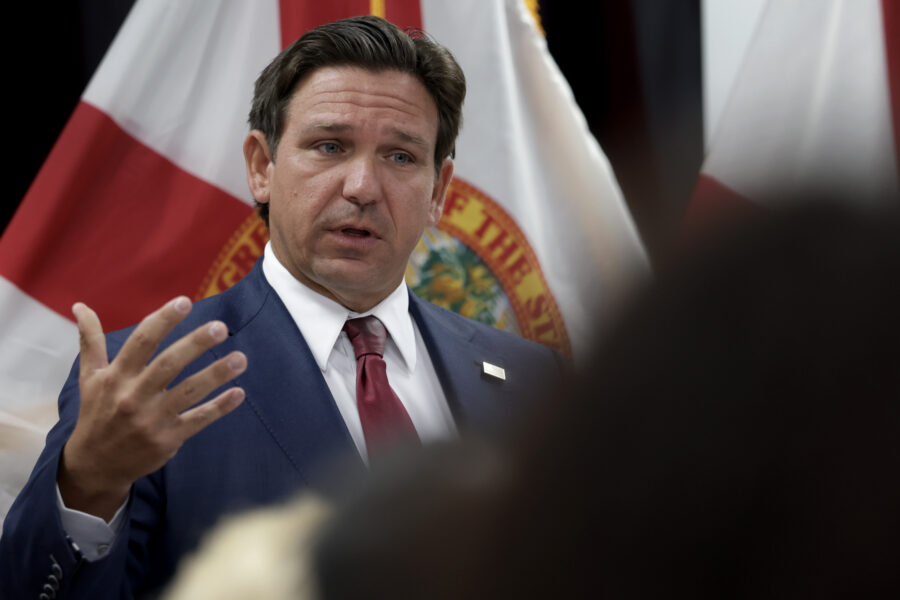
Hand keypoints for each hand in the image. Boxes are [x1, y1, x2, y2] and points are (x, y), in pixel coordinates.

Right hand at [58, 296, 246, 520]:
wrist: (95, 465)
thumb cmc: (96, 413)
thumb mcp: (89, 377)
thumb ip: (90, 340)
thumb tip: (79, 306)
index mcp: (117, 377)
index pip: (141, 342)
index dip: (163, 321)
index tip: (185, 301)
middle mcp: (134, 396)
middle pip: (168, 365)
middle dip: (195, 345)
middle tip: (220, 328)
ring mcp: (152, 419)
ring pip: (189, 392)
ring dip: (216, 374)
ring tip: (241, 358)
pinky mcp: (168, 439)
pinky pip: (198, 420)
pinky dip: (220, 407)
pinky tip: (239, 393)